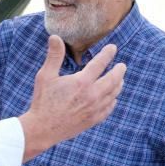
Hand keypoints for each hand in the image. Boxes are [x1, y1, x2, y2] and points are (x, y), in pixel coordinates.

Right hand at [18, 35, 125, 160]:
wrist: (43, 128)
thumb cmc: (43, 101)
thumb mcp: (45, 76)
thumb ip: (54, 56)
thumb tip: (55, 37)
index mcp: (82, 82)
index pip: (100, 63)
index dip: (108, 54)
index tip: (113, 48)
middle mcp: (92, 95)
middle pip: (114, 79)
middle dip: (119, 70)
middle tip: (122, 65)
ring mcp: (95, 108)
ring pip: (114, 94)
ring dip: (118, 85)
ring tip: (119, 80)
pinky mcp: (94, 120)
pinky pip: (109, 108)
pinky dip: (113, 101)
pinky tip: (112, 98)